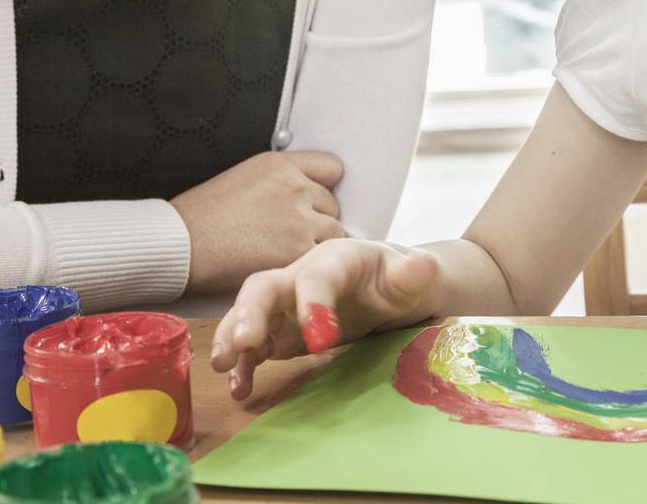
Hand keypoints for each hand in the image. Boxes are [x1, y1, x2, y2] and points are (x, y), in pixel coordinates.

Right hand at [170, 151, 345, 296]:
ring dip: (317, 245)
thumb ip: (278, 182)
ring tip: (287, 255)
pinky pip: (321, 258)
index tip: (314, 203)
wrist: (181, 244)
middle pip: (333, 205)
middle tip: (290, 237)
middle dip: (318, 220)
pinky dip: (309, 266)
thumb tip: (302, 196)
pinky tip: (286, 268)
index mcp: (280, 165)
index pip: (331, 168)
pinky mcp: (297, 251)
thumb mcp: (242, 177)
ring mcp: (299, 219)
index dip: (324, 188)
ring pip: (334, 233)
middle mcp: (295, 187)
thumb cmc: (202, 217)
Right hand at [209, 238, 440, 400]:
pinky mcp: (282, 330)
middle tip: (241, 343)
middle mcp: (301, 277)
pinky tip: (240, 387)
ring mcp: (287, 304)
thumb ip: (414, 274)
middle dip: (250, 313)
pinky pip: (256, 344)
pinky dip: (245, 363)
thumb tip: (423, 267)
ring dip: (232, 337)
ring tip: (222, 366)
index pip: (317, 276)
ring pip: (250, 313)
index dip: (314, 303)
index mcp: (335, 260)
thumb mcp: (413, 275)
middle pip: (266, 287)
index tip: (320, 339)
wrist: (387, 284)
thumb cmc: (397, 277)